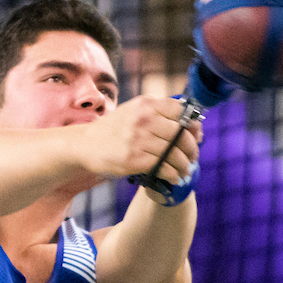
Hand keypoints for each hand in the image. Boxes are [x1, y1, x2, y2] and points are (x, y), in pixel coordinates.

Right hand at [75, 96, 200, 184]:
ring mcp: (138, 140)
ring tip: (185, 169)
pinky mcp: (134, 159)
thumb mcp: (134, 110)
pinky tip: (175, 177)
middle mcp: (144, 119)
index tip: (197, 135)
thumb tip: (190, 124)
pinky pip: (163, 167)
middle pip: (180, 134)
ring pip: (174, 153)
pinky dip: (173, 174)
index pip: (181, 112)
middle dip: (191, 148)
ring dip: (184, 164)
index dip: (193, 125)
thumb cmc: (114, 129)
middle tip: (193, 157)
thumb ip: (158, 112)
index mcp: (146, 104)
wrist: (85, 144)